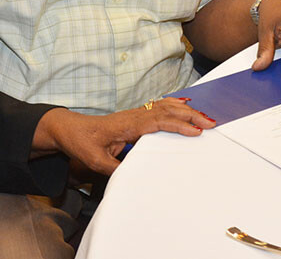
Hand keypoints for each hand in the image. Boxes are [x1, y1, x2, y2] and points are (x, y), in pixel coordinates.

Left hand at [32, 98, 214, 174]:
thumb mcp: (95, 160)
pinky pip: (160, 107)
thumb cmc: (82, 142)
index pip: (159, 122)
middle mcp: (135, 116)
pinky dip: (175, 105)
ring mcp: (136, 114)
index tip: (197, 131)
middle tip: (212, 123)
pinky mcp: (136, 117)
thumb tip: (131, 176)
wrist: (69, 129)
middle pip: (168, 111)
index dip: (179, 125)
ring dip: (186, 110)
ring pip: (165, 107)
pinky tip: (185, 106)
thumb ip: (114, 167)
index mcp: (128, 124)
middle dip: (191, 116)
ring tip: (206, 115)